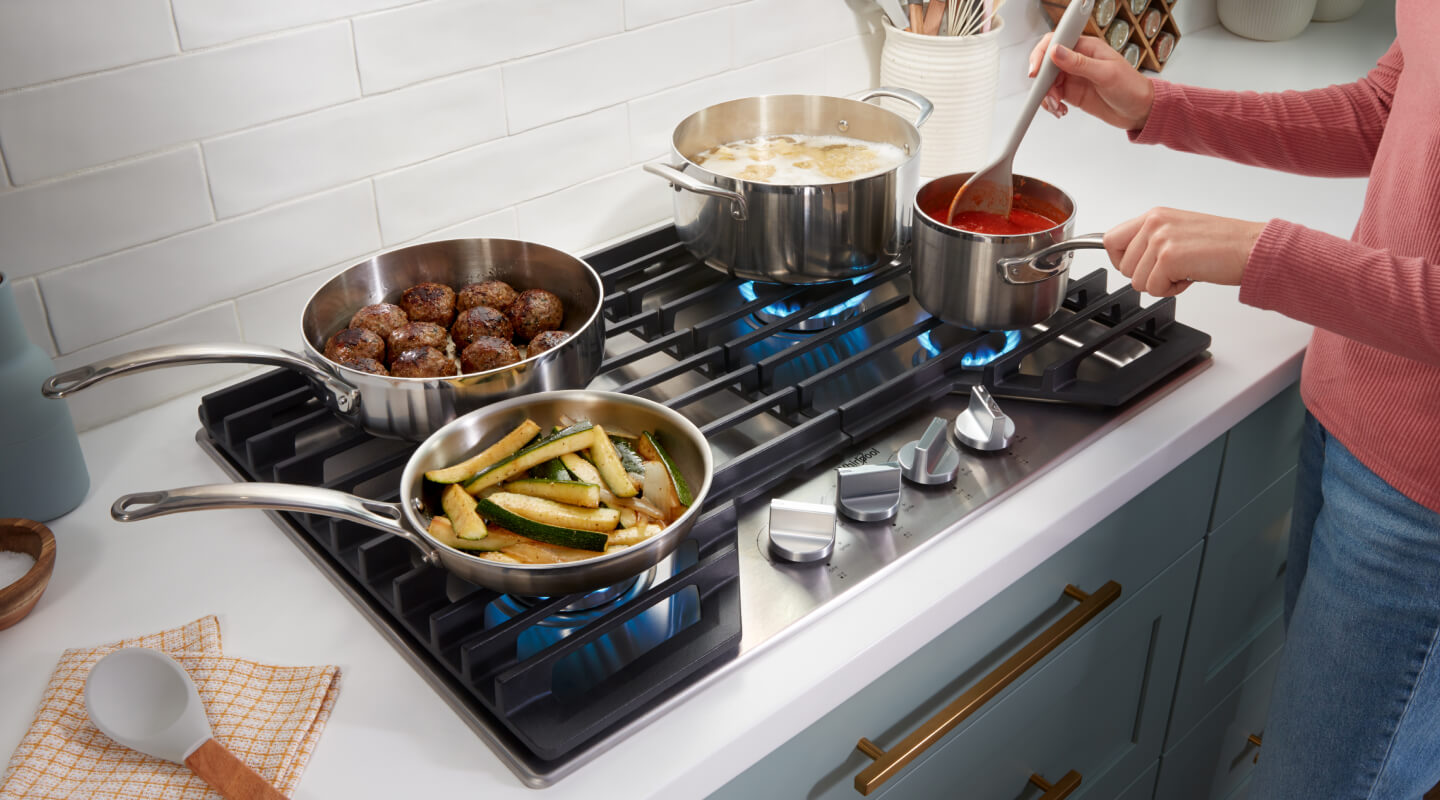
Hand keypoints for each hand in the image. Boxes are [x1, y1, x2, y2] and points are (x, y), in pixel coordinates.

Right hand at [1028, 34, 1153, 129]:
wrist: (1139, 111)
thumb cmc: (1131, 87)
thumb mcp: (1106, 73)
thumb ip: (1080, 63)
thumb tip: (1056, 52)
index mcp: (1086, 47)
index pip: (1056, 42)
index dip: (1042, 54)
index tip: (1037, 72)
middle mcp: (1077, 60)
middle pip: (1046, 64)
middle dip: (1043, 81)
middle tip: (1049, 95)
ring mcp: (1073, 77)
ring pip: (1047, 82)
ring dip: (1046, 96)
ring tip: (1057, 106)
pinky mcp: (1071, 93)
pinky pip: (1052, 96)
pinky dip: (1051, 104)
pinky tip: (1060, 110)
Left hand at [1103, 208, 1266, 296]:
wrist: (1251, 248)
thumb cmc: (1223, 244)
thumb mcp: (1178, 232)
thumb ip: (1151, 240)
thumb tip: (1127, 258)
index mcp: (1154, 215)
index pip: (1110, 240)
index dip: (1121, 261)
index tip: (1139, 267)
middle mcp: (1154, 223)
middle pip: (1122, 267)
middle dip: (1147, 277)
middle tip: (1174, 269)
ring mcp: (1160, 239)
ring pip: (1136, 281)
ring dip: (1161, 284)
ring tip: (1186, 270)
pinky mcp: (1168, 258)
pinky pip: (1154, 289)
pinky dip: (1173, 290)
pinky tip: (1191, 276)